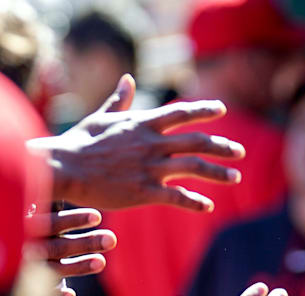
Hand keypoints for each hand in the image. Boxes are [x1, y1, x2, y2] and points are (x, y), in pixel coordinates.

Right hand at [23, 206, 115, 295]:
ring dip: (79, 267)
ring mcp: (25, 268)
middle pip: (58, 247)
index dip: (73, 220)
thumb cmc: (23, 228)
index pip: (52, 223)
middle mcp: (26, 247)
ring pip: (54, 269)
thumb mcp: (31, 215)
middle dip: (86, 243)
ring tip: (102, 262)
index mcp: (27, 227)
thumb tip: (68, 186)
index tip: (98, 217)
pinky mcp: (23, 288)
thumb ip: (47, 207)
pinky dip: (54, 295)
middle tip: (112, 239)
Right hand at [30, 74, 245, 211]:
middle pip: (197, 141)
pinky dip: (195, 201)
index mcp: (143, 123)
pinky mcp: (144, 192)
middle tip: (239, 151)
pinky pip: (177, 196)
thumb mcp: (101, 117)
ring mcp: (150, 167)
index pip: (182, 112)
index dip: (204, 110)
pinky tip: (207, 206)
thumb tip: (128, 80)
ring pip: (194, 168)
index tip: (221, 109)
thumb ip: (119, 100)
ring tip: (235, 178)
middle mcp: (152, 143)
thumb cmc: (78, 142)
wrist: (65, 168)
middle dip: (222, 146)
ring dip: (218, 173)